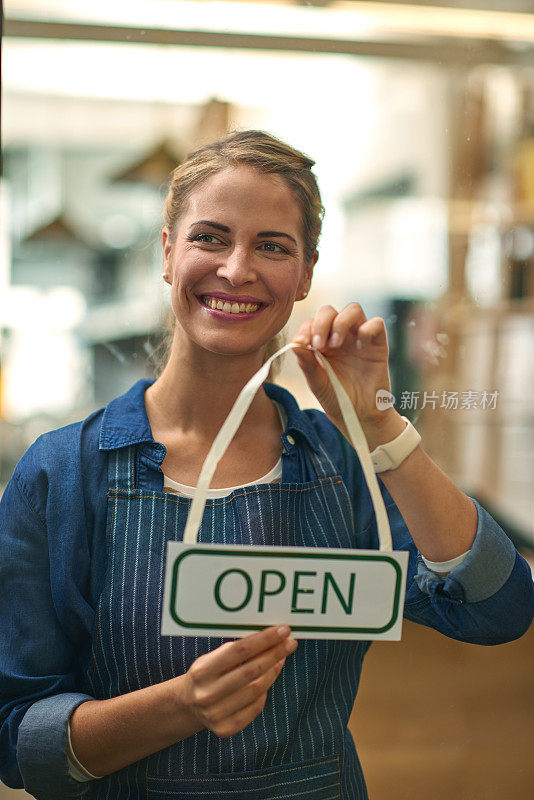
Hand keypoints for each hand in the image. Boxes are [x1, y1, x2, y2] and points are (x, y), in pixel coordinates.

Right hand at [179, 626, 296, 738]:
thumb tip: (273, 638)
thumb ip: (238, 650)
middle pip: (251, 670)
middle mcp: (207, 693)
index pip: (240, 650)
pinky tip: (268, 678)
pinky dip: (265, 691)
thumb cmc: (208, 673)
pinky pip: (255, 707)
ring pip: (257, 689)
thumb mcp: (213, 657)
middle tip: (291, 643)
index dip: (265, 639)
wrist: (188, 704)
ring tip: (281, 658)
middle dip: (275, 654)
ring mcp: (215, 714)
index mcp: (202, 670)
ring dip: (273, 671)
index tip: (283, 630)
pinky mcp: (225, 729)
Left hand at [292, 303, 399, 440]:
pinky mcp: (378, 344)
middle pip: (330, 310)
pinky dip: (367, 329)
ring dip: (341, 322)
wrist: (360, 415)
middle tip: (319, 344)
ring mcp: (359, 338)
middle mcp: (340, 335)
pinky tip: (361, 347)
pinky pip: (377, 323)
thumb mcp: (317, 383)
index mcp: (322, 342)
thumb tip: (294, 345)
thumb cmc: (337, 398)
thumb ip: (307, 364)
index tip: (302, 343)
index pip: (312, 322)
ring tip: (336, 344)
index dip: (305, 328)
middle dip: (322, 323)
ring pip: (353, 309)